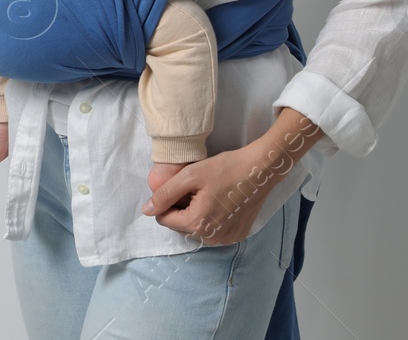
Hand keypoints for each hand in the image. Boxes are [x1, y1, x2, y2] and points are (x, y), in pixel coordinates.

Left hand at [139, 141, 287, 244]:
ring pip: (196, 229)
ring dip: (195, 214)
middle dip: (181, 208)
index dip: (166, 201)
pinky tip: (219, 201)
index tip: (179, 186)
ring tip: (207, 194)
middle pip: (181, 226)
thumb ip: (165, 194)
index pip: (165, 219)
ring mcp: (226, 239)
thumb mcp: (190, 176)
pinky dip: (211, 218)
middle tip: (195, 188)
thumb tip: (146, 211)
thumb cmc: (225, 169)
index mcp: (197, 224)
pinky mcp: (237, 235)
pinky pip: (213, 230)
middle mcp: (212, 238)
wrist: (261, 170)